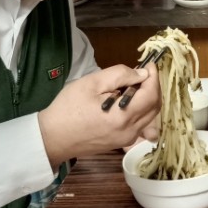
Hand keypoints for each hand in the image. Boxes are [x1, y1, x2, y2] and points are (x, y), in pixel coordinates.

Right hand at [38, 64, 161, 166]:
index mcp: (123, 116)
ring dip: (148, 99)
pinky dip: (140, 110)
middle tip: (142, 74)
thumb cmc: (68, 107)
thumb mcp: (92, 83)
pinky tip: (128, 101)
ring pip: (150, 117)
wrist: (53, 137)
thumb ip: (120, 75)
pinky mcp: (122, 142)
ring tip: (133, 85)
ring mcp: (127, 139)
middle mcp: (130, 131)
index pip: (152, 95)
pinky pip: (140, 125)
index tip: (150, 65)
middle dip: (153, 87)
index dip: (154, 77)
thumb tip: (142, 74)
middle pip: (155, 107)